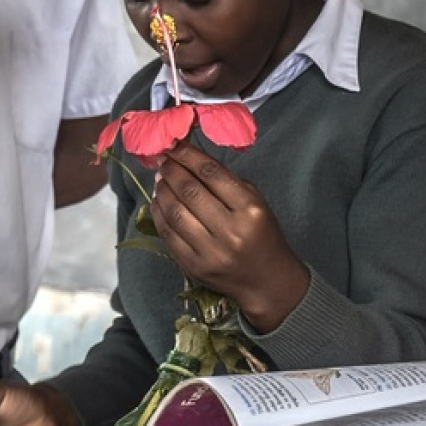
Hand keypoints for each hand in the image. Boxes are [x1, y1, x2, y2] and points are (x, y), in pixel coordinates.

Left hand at [151, 141, 309, 332]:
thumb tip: (189, 160)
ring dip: (163, 190)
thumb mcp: (257, 202)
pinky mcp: (194, 267)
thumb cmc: (262, 235)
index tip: (175, 144)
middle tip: (163, 159)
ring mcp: (210, 251)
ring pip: (175, 212)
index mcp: (250, 209)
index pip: (212, 173)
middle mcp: (231, 231)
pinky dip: (159, 214)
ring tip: (160, 179)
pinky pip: (168, 235)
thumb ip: (227, 182)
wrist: (268, 281)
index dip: (188, 155)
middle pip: (190, 191)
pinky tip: (158, 201)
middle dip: (172, 170)